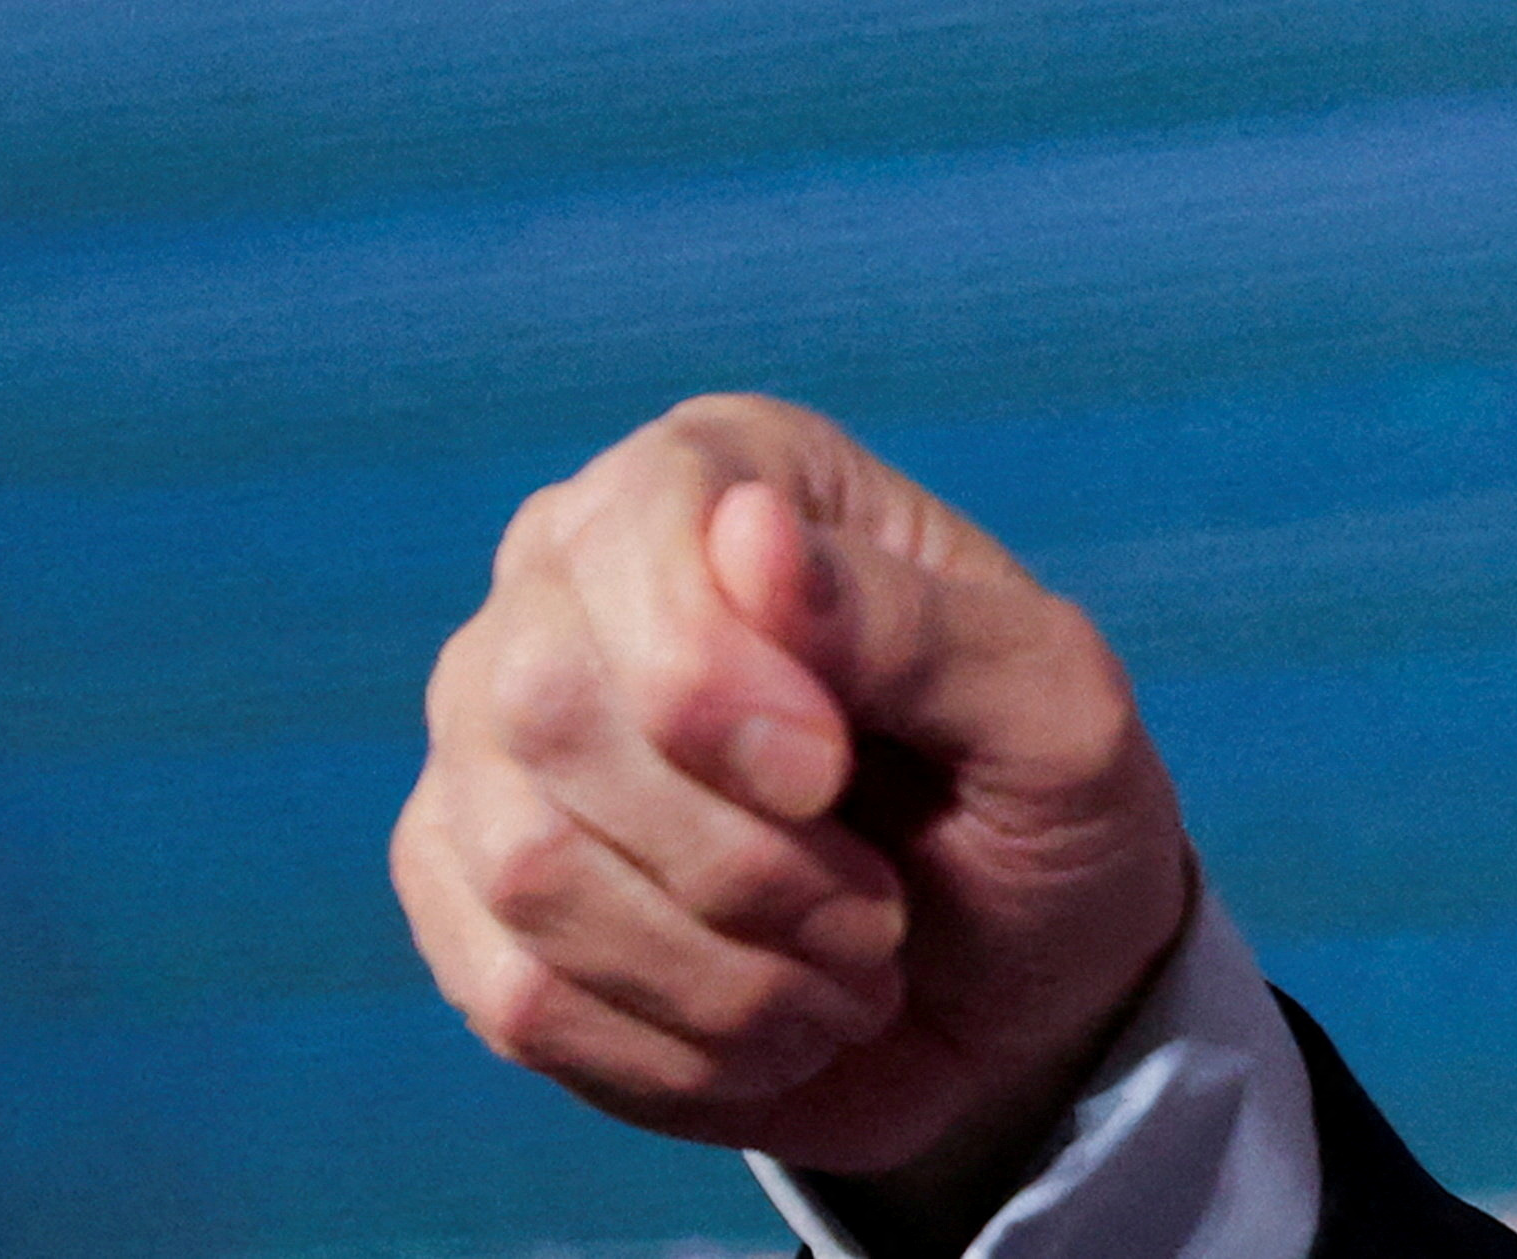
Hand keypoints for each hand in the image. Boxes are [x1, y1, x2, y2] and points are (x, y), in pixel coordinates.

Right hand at [391, 396, 1197, 1241]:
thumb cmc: (1044, 806)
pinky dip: (667, 1043)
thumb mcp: (1051, 707)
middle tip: (878, 918)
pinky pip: (509, 989)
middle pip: (548, 702)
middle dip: (734, 855)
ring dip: (719, 968)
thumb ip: (911, 619)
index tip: (830, 778)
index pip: (643, 529)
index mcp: (734, 473)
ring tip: (850, 980)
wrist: (1012, 988)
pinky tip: (769, 1032)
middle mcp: (575, 576)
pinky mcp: (465, 888)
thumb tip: (749, 529)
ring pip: (523, 863)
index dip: (712, 676)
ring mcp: (494, 734)